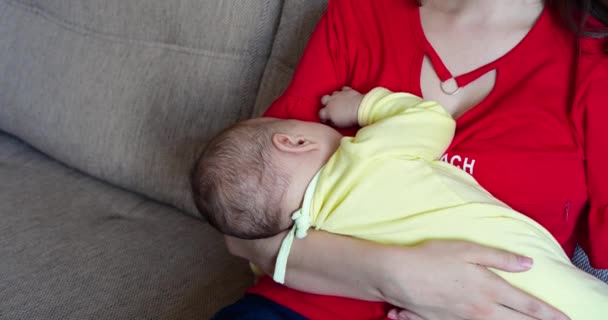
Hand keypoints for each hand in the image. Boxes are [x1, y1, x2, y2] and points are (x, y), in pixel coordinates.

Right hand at [319, 86, 362, 127]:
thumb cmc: (348, 119)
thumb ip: (332, 121)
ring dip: (335, 97)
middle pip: (323, 99)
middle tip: (330, 108)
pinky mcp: (347, 90)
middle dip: (325, 103)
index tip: (326, 120)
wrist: (360, 108)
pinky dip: (344, 92)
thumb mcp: (338, 125)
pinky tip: (346, 95)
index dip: (323, 117)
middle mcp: (331, 101)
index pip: (320, 114)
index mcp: (327, 111)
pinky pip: (343, 89)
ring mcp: (339, 94)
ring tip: (339, 102)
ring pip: (333, 93)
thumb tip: (331, 120)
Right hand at [379, 240, 568, 319]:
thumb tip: (527, 264)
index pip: (527, 304)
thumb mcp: (468, 250)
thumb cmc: (432, 257)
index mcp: (489, 289)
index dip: (548, 312)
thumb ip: (500, 258)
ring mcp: (464, 319)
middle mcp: (481, 309)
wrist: (398, 275)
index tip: (564, 318)